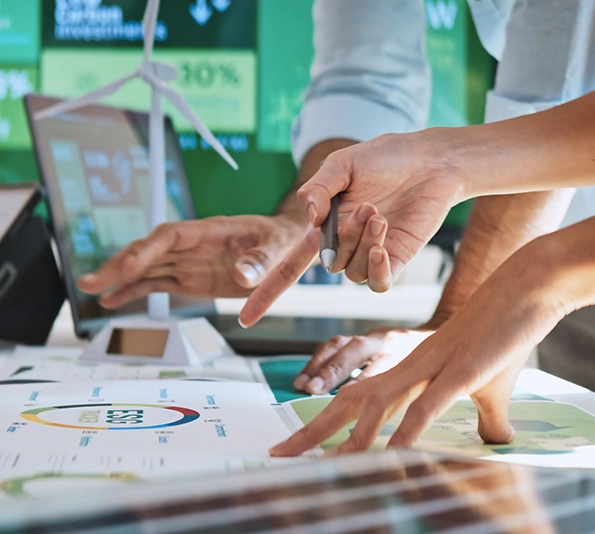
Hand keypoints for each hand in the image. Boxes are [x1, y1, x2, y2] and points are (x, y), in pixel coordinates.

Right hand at [78, 215, 303, 306]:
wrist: (286, 242)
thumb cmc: (282, 239)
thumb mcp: (279, 248)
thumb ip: (260, 260)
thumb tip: (241, 275)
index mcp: (208, 231)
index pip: (169, 236)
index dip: (147, 249)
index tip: (128, 265)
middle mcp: (191, 245)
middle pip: (147, 251)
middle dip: (118, 265)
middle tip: (91, 282)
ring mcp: (187, 262)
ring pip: (145, 268)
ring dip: (117, 278)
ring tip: (90, 289)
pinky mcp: (188, 278)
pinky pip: (156, 284)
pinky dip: (133, 291)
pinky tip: (111, 301)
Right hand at [239, 130, 463, 326]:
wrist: (429, 161)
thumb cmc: (384, 158)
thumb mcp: (342, 166)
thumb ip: (319, 188)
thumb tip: (310, 217)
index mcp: (322, 228)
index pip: (287, 268)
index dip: (266, 294)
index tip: (245, 320)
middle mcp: (342, 246)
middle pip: (328, 264)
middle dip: (343, 237)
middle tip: (367, 206)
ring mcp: (368, 256)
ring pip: (351, 272)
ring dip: (363, 243)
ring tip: (379, 214)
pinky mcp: (395, 260)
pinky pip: (376, 283)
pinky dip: (376, 268)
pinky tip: (381, 245)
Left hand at [269, 239, 565, 456]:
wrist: (523, 289)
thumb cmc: (499, 335)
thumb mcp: (482, 383)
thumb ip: (477, 413)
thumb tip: (490, 440)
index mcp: (399, 359)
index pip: (350, 389)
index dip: (322, 411)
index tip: (296, 435)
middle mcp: (403, 360)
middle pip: (348, 397)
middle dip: (314, 428)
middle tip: (280, 453)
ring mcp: (429, 365)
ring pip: (378, 402)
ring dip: (352, 436)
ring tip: (327, 463)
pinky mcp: (461, 371)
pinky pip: (426, 406)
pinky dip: (406, 432)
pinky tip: (392, 455)